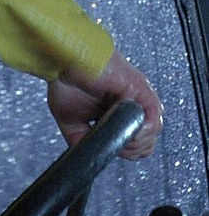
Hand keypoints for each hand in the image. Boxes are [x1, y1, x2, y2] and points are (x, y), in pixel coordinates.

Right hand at [47, 49, 162, 159]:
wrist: (63, 61)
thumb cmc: (66, 80)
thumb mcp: (71, 121)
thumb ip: (82, 139)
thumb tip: (91, 155)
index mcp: (116, 111)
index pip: (134, 141)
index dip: (124, 151)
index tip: (109, 149)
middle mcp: (130, 104)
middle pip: (146, 141)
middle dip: (130, 150)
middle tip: (113, 145)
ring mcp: (137, 98)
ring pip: (151, 133)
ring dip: (135, 143)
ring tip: (117, 139)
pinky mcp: (141, 90)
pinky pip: (153, 120)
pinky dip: (141, 132)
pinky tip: (126, 131)